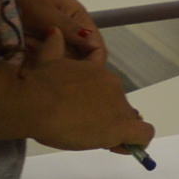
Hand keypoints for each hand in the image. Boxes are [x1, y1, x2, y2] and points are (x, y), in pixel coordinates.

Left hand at [14, 0, 104, 64]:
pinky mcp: (36, 48)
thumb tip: (93, 44)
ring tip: (24, 41)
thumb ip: (68, 28)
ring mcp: (53, 41)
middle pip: (76, 60)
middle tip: (34, 45)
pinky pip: (41, 63)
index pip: (96, 47)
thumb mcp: (44, 10)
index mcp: (78, 18)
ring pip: (58, 64)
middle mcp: (69, 31)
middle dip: (58, 59)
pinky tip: (19, 46)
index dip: (91, 63)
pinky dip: (30, 61)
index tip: (72, 73)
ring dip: (42, 59)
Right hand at [23, 31, 152, 151]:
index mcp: (96, 70)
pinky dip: (138, 142)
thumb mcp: (46, 60)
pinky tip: (123, 147)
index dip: (100, 102)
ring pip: (127, 119)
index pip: (107, 87)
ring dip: (114, 129)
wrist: (36, 102)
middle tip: (83, 129)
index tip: (86, 112)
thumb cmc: (38, 85)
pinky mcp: (120, 126)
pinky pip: (142, 134)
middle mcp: (111, 84)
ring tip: (92, 138)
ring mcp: (117, 104)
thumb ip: (53, 47)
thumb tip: (54, 31)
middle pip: (117, 104)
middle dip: (105, 118)